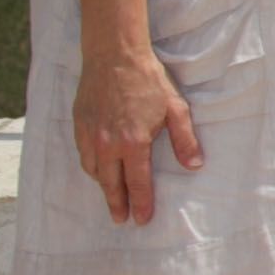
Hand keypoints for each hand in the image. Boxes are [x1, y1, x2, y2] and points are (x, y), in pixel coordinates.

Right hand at [70, 49, 199, 225]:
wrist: (114, 55)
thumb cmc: (148, 80)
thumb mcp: (175, 108)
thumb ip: (184, 139)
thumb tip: (194, 165)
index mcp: (133, 142)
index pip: (137, 183)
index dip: (141, 204)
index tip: (142, 220)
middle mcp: (107, 144)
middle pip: (111, 184)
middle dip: (117, 204)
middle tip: (121, 219)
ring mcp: (90, 135)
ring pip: (94, 172)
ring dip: (104, 187)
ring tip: (113, 196)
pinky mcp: (79, 125)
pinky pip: (84, 156)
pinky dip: (92, 168)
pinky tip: (99, 170)